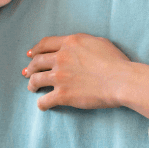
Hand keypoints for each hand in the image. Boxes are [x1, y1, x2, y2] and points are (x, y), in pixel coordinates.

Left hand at [23, 34, 148, 116]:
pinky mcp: (63, 94)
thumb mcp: (99, 42)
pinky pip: (44, 100)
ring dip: (32, 84)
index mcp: (69, 43)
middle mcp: (61, 58)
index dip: (35, 50)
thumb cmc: (116, 61)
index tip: (30, 55)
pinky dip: (41, 103)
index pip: (45, 44)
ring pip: (36, 79)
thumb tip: (78, 47)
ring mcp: (60, 76)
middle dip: (30, 67)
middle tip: (27, 73)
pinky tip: (42, 105)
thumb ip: (83, 43)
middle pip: (37, 61)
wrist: (121, 80)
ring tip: (32, 88)